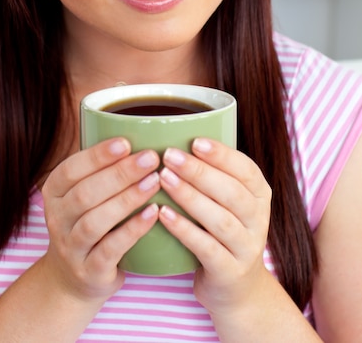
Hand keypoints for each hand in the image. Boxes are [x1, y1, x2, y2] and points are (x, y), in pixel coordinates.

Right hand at [41, 138, 159, 304]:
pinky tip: (153, 213)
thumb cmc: (89, 222)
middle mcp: (57, 218)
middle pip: (85, 193)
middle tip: (151, 158)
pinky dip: (133, 230)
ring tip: (155, 182)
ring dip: (127, 199)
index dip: (97, 156)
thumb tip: (141, 128)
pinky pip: (110, 249)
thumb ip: (102, 168)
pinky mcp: (89, 271)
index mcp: (54, 192)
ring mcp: (71, 247)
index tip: (126, 142)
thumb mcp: (83, 193)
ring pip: (95, 221)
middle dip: (119, 173)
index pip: (70, 169)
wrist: (74, 279)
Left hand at [158, 138, 271, 315]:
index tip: (195, 140)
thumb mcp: (228, 201)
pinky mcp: (230, 272)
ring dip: (190, 197)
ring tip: (163, 179)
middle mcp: (259, 220)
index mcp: (260, 195)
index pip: (246, 169)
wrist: (236, 289)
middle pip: (231, 192)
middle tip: (169, 155)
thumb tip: (175, 134)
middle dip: (199, 171)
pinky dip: (185, 230)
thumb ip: (213, 173)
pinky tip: (163, 214)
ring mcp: (247, 247)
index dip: (222, 154)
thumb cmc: (223, 232)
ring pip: (220, 219)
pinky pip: (207, 248)